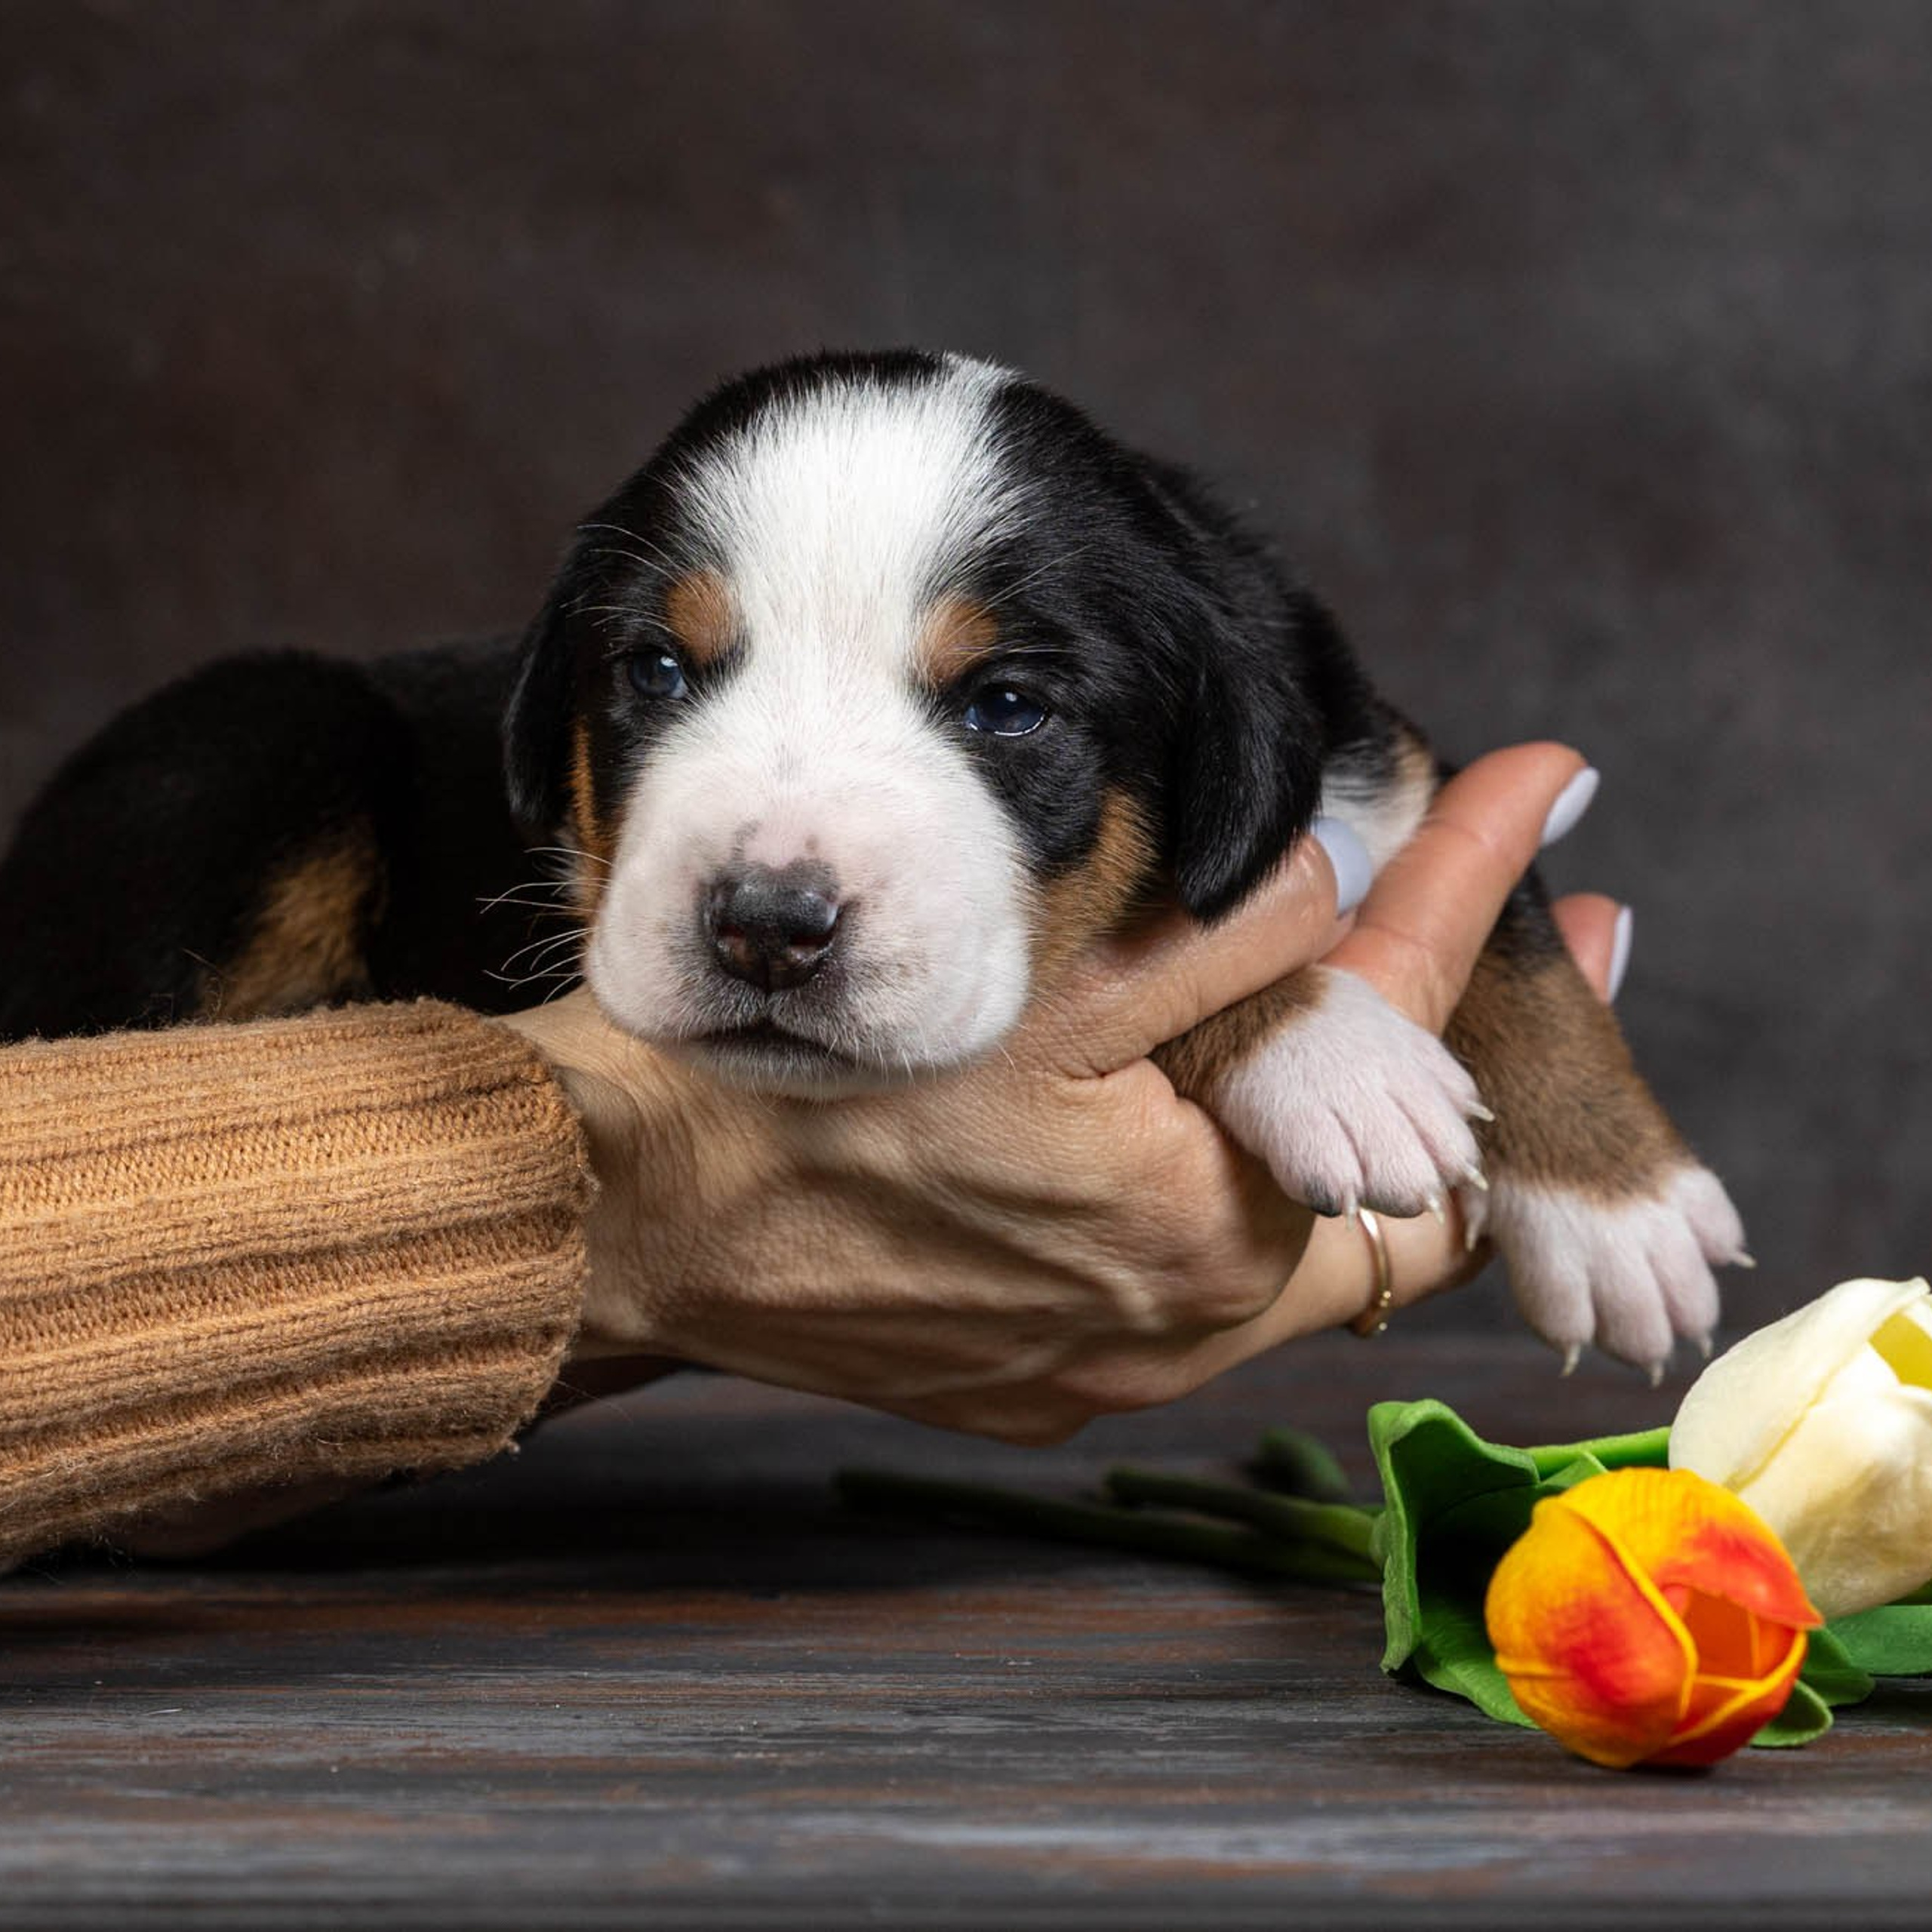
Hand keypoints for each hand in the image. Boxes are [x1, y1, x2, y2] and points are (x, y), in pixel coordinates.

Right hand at [507, 742, 1610, 1444]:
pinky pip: (1191, 1284)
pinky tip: (1232, 1111)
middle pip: (1396, 1191)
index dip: (1474, 899)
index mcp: (1199, 1231)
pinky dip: (1246, 1185)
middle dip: (1476, 1049)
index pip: (1400, 1052)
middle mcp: (1179, 1329)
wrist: (626, 1223)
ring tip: (1415, 1007)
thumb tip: (1354, 867)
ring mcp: (1107, 1368)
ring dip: (1366, 1121)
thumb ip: (1220, 936)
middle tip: (1567, 936)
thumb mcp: (1023, 987)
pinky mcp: (1038, 1378)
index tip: (1537, 790)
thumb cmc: (796, 1099)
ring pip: (1298, 1242)